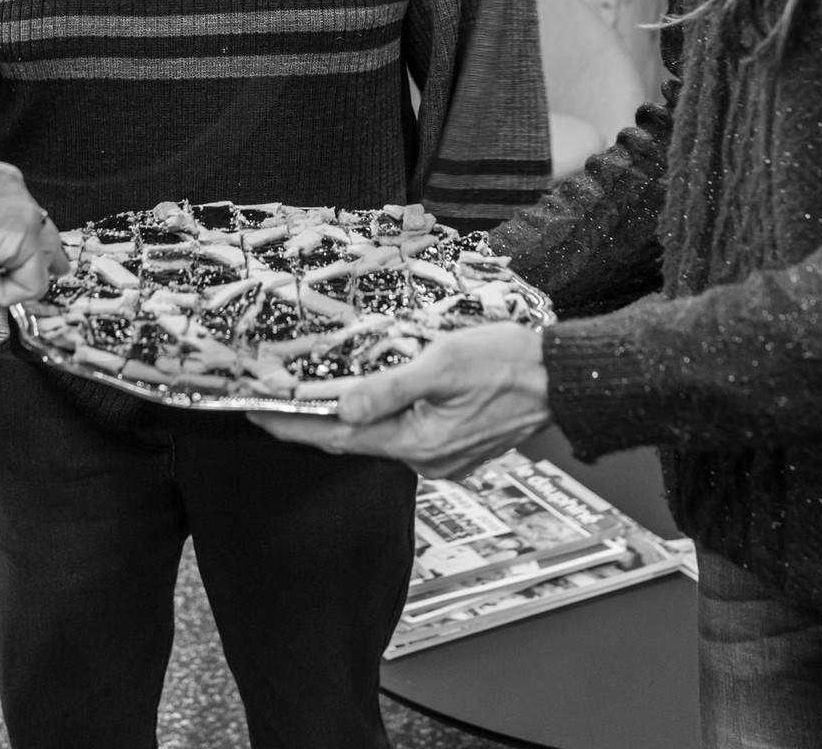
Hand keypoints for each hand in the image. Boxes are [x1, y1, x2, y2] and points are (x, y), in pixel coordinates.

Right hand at [0, 161, 66, 324]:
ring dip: (2, 283)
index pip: (24, 215)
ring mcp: (24, 210)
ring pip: (38, 264)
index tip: (32, 261)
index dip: (27, 245)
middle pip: (46, 235)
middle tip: (58, 274)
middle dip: (47, 262)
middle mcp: (15, 188)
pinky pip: (29, 286)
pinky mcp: (26, 237)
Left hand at [249, 323, 551, 478]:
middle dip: (311, 425)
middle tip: (273, 405)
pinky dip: (379, 418)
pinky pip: (405, 434)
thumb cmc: (509, 363)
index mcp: (419, 442)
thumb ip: (391, 387)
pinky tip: (367, 399)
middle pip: (354, 441)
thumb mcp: (443, 363)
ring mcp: (443, 455)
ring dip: (346, 420)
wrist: (562, 379)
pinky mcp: (455, 444)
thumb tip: (344, 407)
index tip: (258, 417)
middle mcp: (427, 458)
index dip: (294, 428)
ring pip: (380, 437)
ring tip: (310, 398)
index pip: (339, 438)